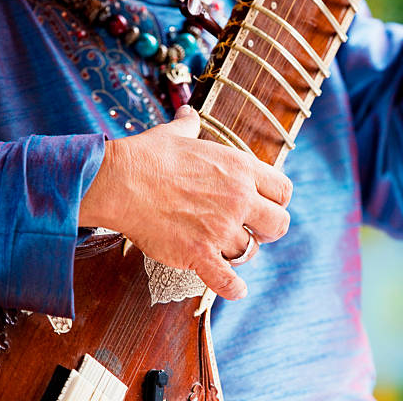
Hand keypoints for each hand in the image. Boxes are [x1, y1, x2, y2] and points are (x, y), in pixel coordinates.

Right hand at [80, 106, 292, 299]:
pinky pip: (227, 280)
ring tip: (222, 249)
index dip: (278, 202)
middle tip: (254, 232)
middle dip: (269, 231)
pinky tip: (235, 289)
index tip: (267, 207)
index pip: (283, 190)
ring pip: (248, 252)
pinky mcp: (199, 253)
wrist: (119, 181)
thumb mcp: (176, 134)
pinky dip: (232, 288)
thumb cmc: (147, 156)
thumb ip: (189, 125)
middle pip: (279, 224)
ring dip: (237, 253)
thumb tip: (186, 113)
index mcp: (240, 168)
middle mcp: (238, 198)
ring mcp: (221, 228)